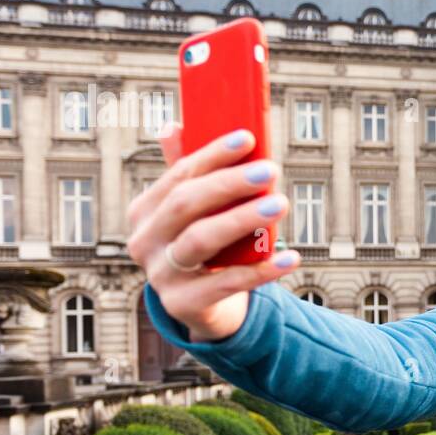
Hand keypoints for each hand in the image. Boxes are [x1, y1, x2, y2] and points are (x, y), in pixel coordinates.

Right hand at [127, 122, 299, 341]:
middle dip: (229, 183)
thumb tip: (173, 126)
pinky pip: (226, 283)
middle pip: (186, 204)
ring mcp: (160, 275)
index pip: (179, 174)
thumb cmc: (204, 248)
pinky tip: (290, 257)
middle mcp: (145, 241)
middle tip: (270, 170)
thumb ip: (187, 175)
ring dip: (242, 219)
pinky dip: (261, 270)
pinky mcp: (183, 304)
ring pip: (200, 240)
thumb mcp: (194, 214)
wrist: (203, 308)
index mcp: (145, 211)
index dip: (213, 154)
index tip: (248, 138)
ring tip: (280, 204)